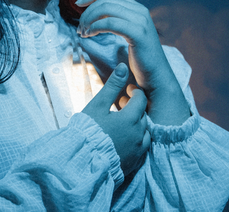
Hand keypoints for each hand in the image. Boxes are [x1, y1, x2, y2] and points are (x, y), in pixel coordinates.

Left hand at [76, 0, 189, 124]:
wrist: (156, 77)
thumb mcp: (129, 34)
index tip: (78, 3)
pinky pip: (110, 23)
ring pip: (106, 9)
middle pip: (106, 1)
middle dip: (88, 12)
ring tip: (83, 33)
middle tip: (80, 28)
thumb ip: (118, 20)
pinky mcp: (138, 34)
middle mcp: (140, 11)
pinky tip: (90, 35)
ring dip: (89, 19)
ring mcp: (141, 21)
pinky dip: (96, 27)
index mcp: (137, 9)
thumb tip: (98, 13)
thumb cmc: (140, 59)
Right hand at [82, 63, 149, 177]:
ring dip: (137, 125)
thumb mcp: (98, 105)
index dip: (135, 93)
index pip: (140, 100)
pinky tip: (124, 138)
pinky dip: (136, 140)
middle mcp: (139, 134)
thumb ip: (112, 85)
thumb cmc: (88, 130)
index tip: (127, 91)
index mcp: (131, 119)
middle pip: (143, 116)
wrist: (83, 160)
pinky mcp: (135, 162)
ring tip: (123, 123)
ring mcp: (138, 150)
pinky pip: (142, 147)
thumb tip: (123, 67)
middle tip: (122, 106)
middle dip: (135, 109)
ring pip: (144, 132)